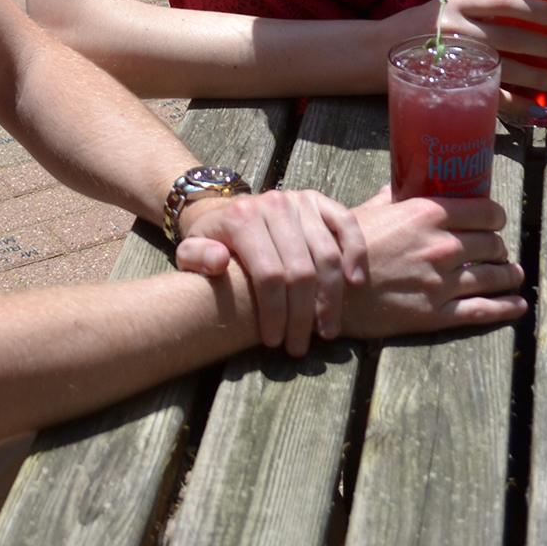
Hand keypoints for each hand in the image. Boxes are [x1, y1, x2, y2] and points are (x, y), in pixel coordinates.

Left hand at [175, 188, 367, 355]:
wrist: (225, 209)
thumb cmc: (211, 240)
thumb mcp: (190, 251)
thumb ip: (197, 258)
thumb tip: (218, 262)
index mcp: (242, 219)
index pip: (268, 274)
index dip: (275, 313)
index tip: (274, 341)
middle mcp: (274, 205)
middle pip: (300, 270)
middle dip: (302, 315)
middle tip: (300, 346)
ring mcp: (300, 201)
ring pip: (327, 255)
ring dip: (331, 298)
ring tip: (327, 330)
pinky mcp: (319, 201)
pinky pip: (347, 224)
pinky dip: (355, 252)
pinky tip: (356, 282)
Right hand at [338, 188, 525, 338]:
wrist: (324, 289)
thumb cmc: (342, 248)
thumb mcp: (367, 212)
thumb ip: (391, 197)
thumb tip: (402, 182)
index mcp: (428, 214)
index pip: (484, 211)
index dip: (495, 218)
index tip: (496, 223)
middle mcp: (441, 245)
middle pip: (492, 244)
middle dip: (499, 248)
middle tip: (498, 252)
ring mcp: (441, 281)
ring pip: (493, 276)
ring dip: (509, 275)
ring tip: (514, 275)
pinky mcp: (437, 313)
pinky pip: (482, 309)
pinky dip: (506, 307)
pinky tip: (518, 305)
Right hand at [389, 0, 546, 99]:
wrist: (371, 51)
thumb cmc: (414, 28)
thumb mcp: (442, 6)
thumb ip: (475, 9)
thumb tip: (519, 16)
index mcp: (459, 1)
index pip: (507, 1)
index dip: (538, 7)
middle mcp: (459, 27)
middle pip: (515, 36)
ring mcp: (454, 57)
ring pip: (508, 67)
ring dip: (540, 77)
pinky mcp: (451, 84)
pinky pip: (491, 96)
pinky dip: (517, 105)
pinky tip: (537, 110)